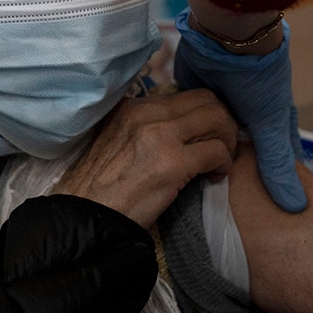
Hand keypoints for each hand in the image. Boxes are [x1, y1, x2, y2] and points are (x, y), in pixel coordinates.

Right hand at [55, 88, 236, 228]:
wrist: (85, 217)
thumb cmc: (99, 187)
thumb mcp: (115, 140)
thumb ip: (143, 127)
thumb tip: (179, 129)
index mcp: (131, 106)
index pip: (184, 95)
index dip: (203, 113)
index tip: (206, 134)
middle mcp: (146, 113)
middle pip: (206, 99)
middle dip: (222, 121)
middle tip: (222, 145)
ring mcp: (160, 135)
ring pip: (217, 118)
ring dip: (227, 139)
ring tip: (221, 160)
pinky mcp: (173, 163)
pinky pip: (217, 151)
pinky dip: (224, 163)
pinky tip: (215, 176)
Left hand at [172, 8, 307, 211]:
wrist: (226, 37)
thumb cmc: (259, 80)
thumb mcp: (270, 126)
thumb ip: (276, 165)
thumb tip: (296, 208)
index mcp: (270, 118)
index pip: (275, 154)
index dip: (272, 176)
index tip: (266, 205)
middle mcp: (246, 112)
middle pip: (241, 148)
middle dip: (234, 167)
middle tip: (222, 199)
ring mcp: (221, 102)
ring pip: (214, 135)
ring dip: (207, 150)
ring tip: (196, 181)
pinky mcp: (196, 93)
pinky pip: (191, 119)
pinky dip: (186, 132)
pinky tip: (177, 152)